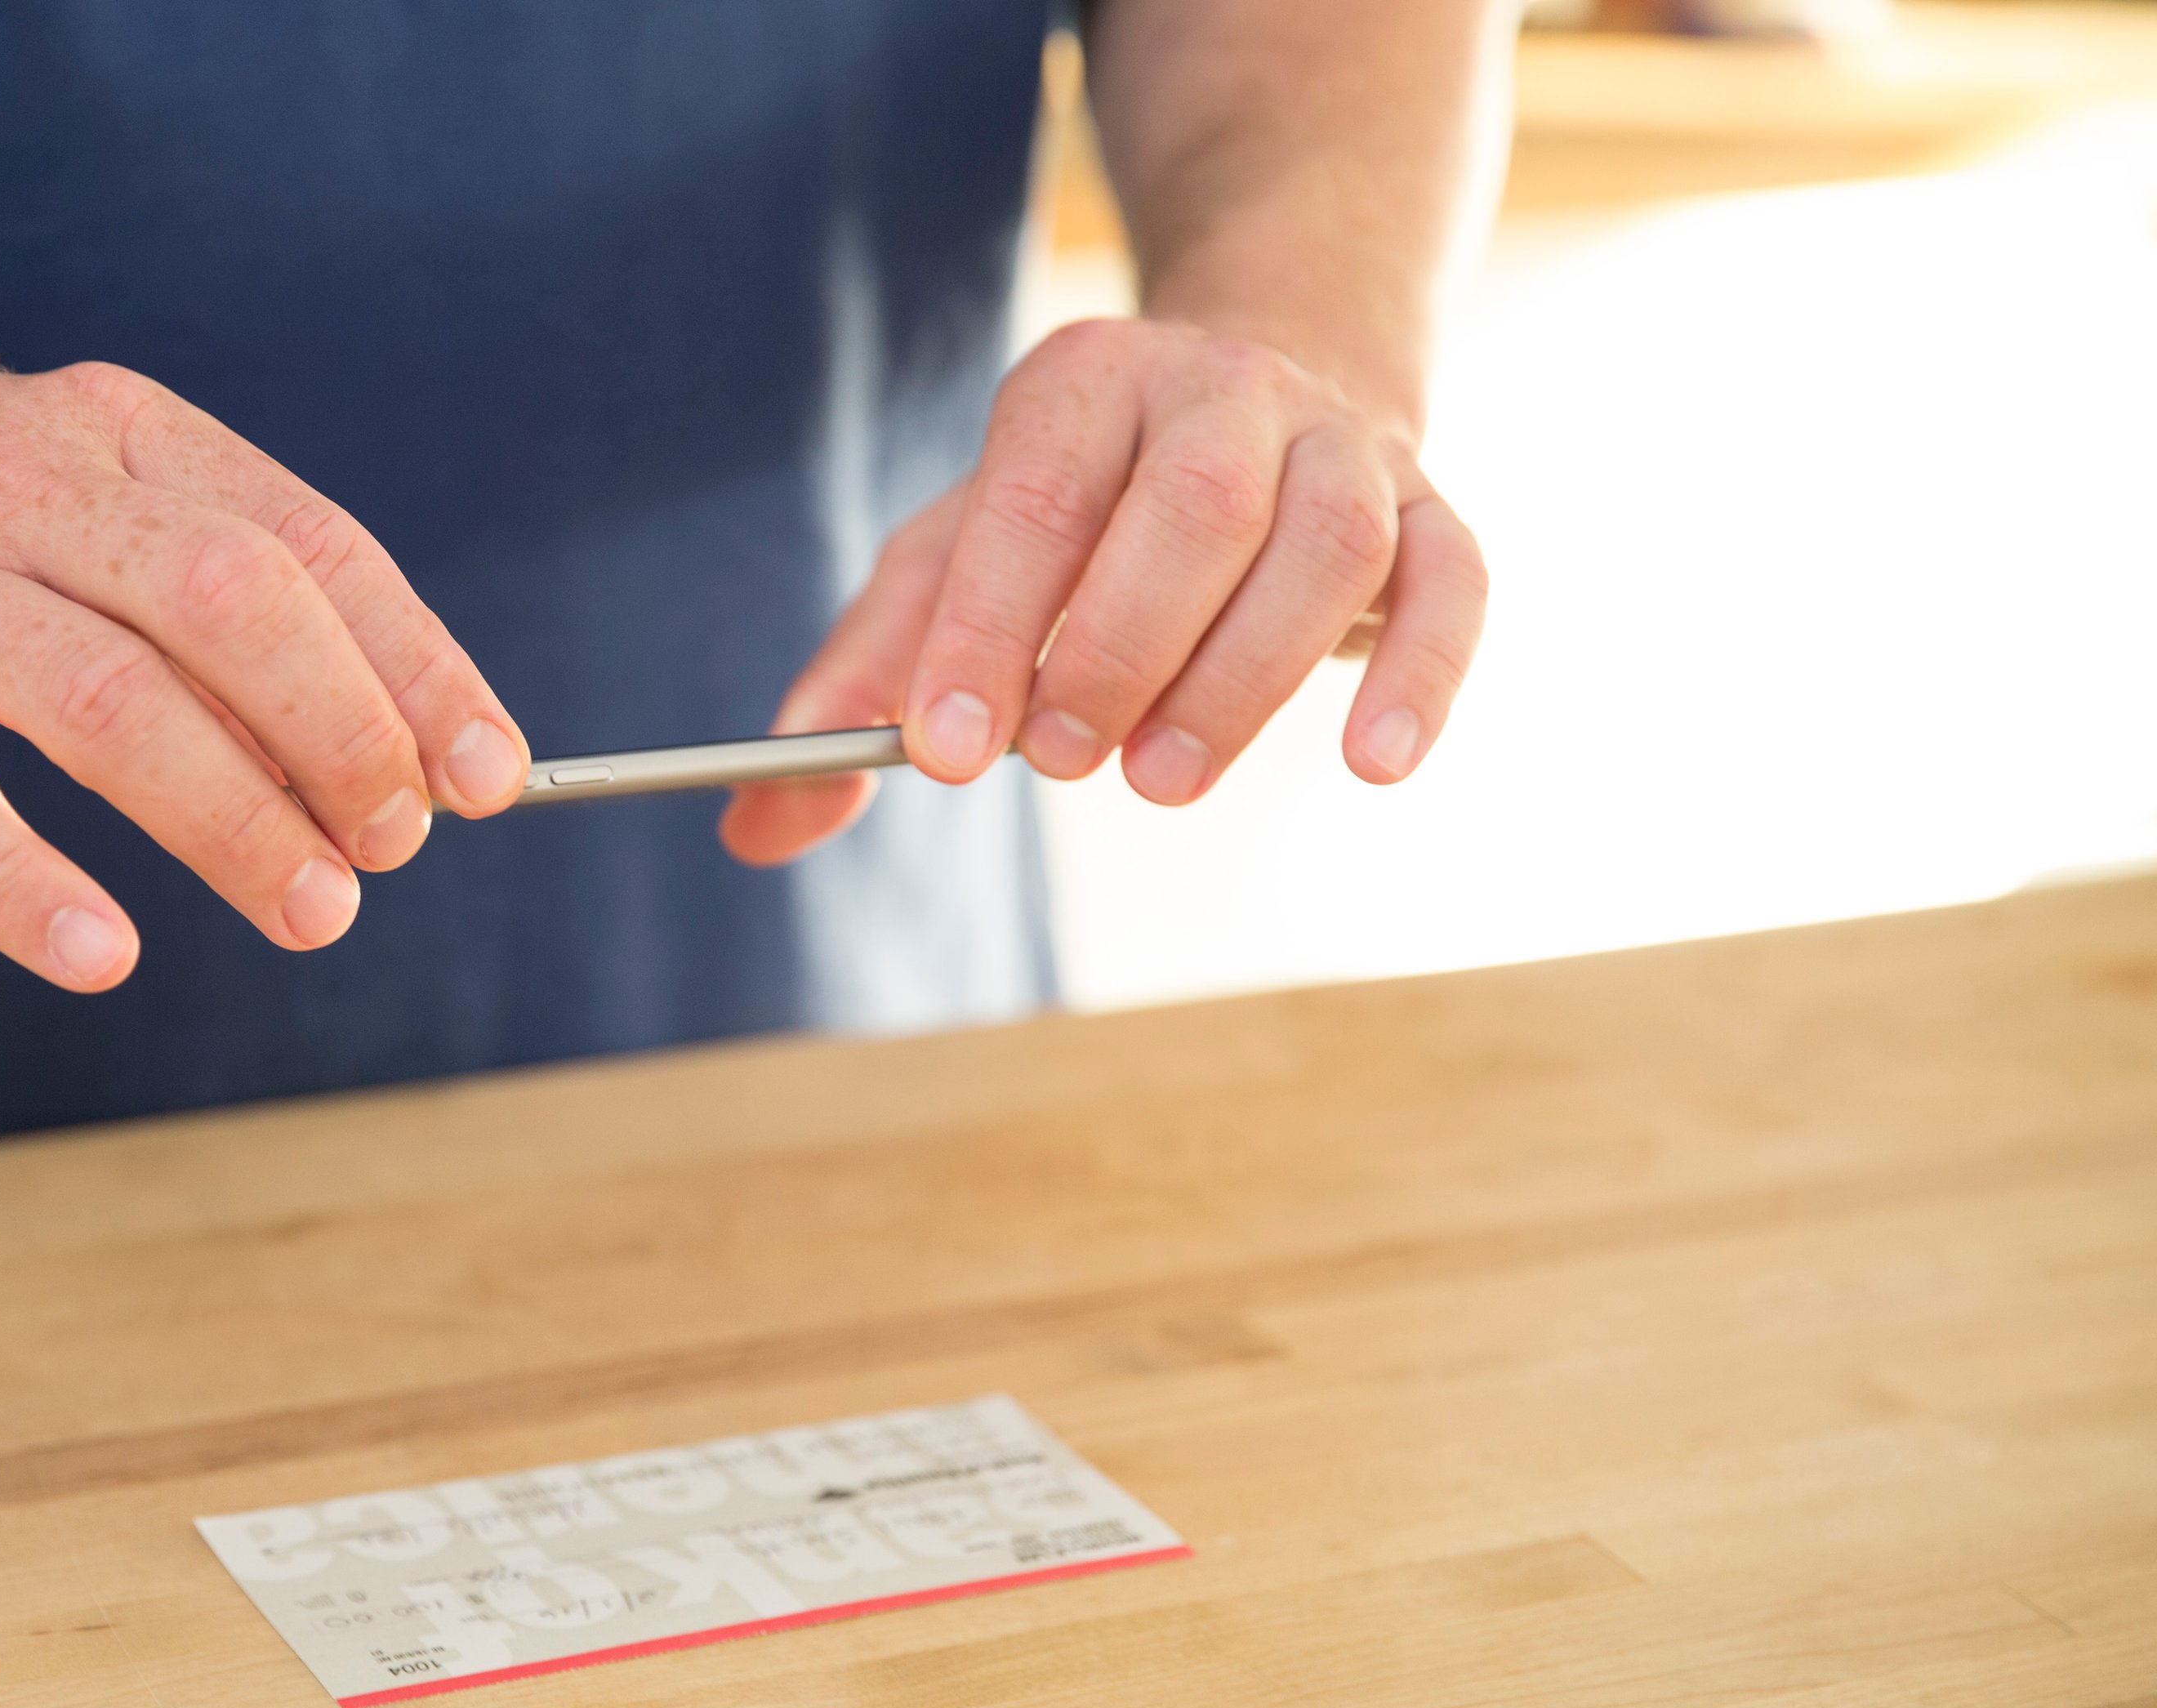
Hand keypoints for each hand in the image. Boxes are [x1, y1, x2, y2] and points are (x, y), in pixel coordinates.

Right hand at [0, 361, 529, 990]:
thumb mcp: (66, 510)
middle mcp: (21, 489)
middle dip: (341, 736)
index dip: (414, 665)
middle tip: (391, 850)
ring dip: (231, 817)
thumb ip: (209, 602)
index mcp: (113, 435)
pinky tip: (96, 952)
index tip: (487, 776)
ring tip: (310, 912)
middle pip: (229, 602)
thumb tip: (387, 756)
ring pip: (105, 699)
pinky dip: (18, 881)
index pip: (308, 543)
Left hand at [720, 318, 1485, 865]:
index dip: (985, 629)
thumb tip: (755, 821)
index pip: (1035, 500)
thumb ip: (862, 686)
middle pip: (1188, 508)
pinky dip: (1420, 675)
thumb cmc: (1083, 508)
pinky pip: (1453, 584)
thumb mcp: (955, 562)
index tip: (939, 750)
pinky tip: (1371, 766)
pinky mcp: (1430, 514)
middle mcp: (1222, 390)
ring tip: (1162, 781)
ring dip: (1241, 678)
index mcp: (1083, 384)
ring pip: (1320, 545)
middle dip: (1114, 648)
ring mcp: (1341, 446)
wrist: (1268, 384)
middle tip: (1057, 762)